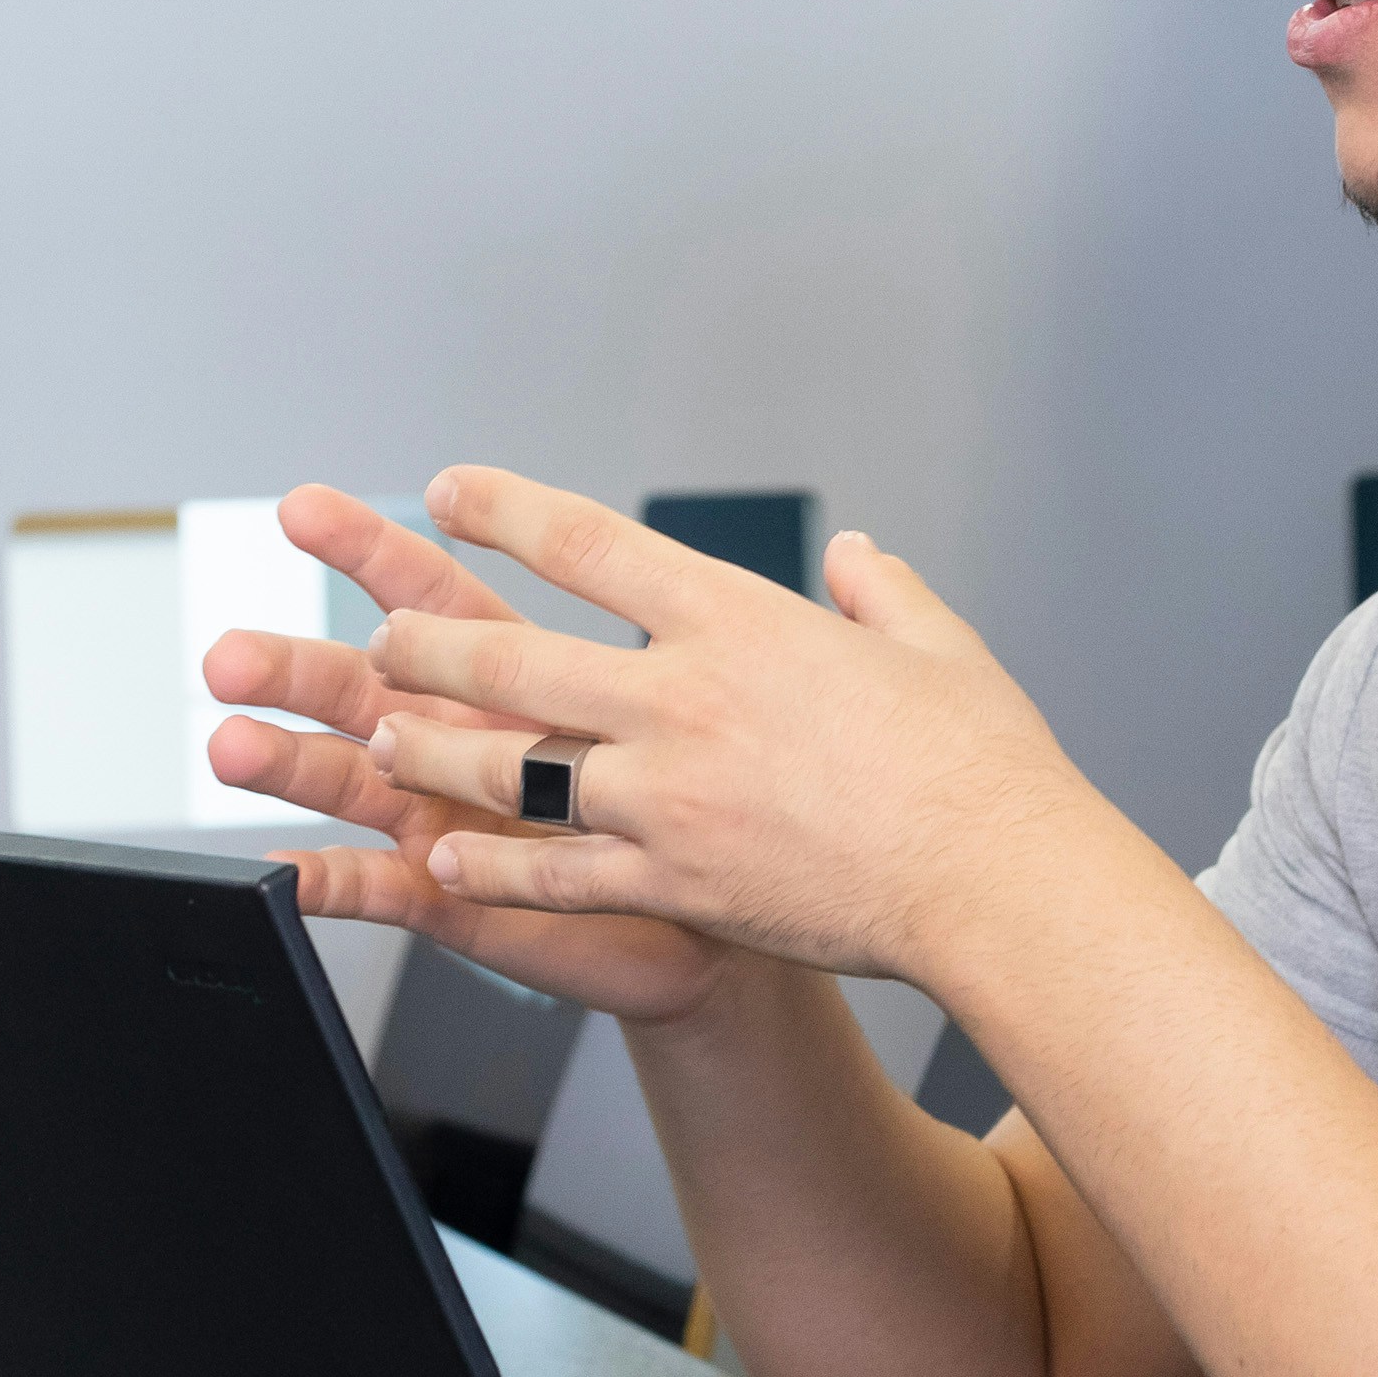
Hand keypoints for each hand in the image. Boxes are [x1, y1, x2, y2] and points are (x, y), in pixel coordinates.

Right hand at [199, 484, 733, 1026]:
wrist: (735, 931)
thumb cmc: (728, 805)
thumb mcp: (731, 688)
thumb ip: (731, 614)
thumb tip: (837, 541)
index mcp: (528, 678)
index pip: (439, 596)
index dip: (374, 552)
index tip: (302, 508)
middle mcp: (476, 742)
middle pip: (369, 686)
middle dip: (297, 665)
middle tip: (229, 649)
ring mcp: (460, 821)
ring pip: (355, 783)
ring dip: (291, 765)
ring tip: (229, 745)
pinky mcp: (466, 900)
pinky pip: (386, 894)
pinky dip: (333, 883)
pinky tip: (281, 869)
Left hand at [357, 468, 1105, 992]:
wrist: (994, 880)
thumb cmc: (978, 766)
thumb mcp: (937, 644)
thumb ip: (882, 591)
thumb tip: (860, 557)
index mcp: (740, 620)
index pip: (590, 544)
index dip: (506, 511)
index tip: (451, 493)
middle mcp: (685, 698)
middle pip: (513, 657)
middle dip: (429, 646)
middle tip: (384, 640)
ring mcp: (668, 797)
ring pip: (510, 768)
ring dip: (435, 753)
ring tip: (389, 745)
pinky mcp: (672, 883)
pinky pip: (552, 874)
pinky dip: (491, 867)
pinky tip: (445, 857)